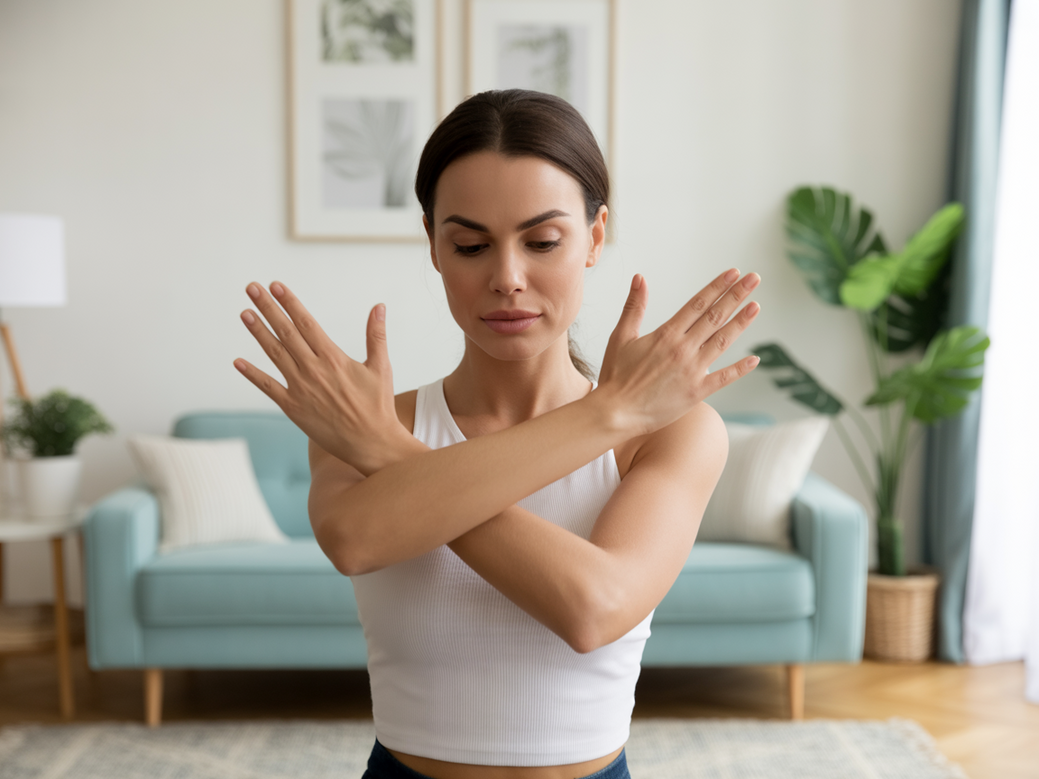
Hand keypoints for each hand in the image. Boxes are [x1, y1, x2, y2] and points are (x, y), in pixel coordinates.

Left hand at [233, 281, 406, 474]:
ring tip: (245, 313)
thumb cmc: (378, 405)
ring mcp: (300, 389)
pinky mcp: (293, 408)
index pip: (306, 322)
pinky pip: (269, 388)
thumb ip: (376, 335)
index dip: (289, 302)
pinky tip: (238, 362)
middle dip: (267, 308)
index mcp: (333, 357)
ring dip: (258, 333)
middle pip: (285, 332)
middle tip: (252, 289)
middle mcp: (313, 370)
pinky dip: (253, 375)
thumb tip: (378, 307)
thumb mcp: (381, 367)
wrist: (370, 442)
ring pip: (274, 354)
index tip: (276, 285)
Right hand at [597, 269, 760, 435]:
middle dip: (736, 296)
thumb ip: (634, 307)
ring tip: (756, 306)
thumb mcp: (620, 337)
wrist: (616, 413)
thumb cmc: (615, 377)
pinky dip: (740, 369)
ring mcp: (692, 371)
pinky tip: (754, 359)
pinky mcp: (697, 392)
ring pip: (722, 341)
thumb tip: (640, 278)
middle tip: (754, 278)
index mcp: (666, 334)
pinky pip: (723, 378)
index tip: (733, 273)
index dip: (718, 286)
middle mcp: (683, 349)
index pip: (698, 303)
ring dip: (741, 322)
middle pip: (715, 316)